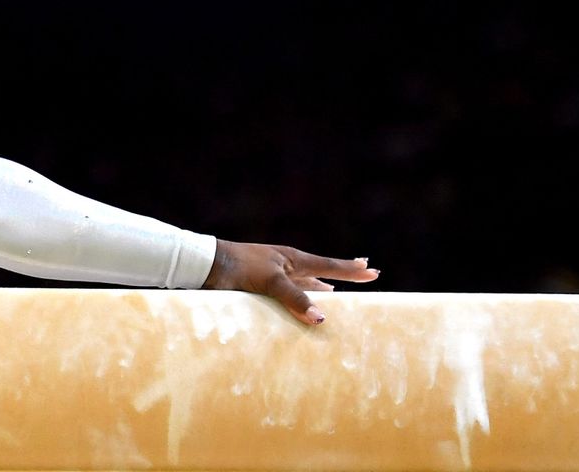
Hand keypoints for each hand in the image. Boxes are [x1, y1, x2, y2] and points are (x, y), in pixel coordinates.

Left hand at [202, 239, 379, 324]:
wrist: (205, 264)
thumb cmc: (237, 267)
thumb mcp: (269, 281)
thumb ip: (295, 298)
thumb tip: (322, 318)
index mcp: (292, 259)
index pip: (330, 266)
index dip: (351, 270)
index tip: (372, 270)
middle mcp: (286, 265)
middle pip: (322, 270)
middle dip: (343, 274)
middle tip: (366, 271)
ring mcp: (273, 274)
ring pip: (305, 281)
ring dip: (322, 286)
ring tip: (336, 289)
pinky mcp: (260, 284)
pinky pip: (288, 291)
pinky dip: (300, 295)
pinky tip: (299, 300)